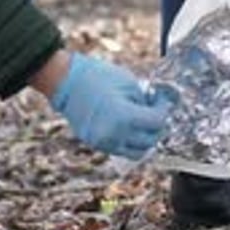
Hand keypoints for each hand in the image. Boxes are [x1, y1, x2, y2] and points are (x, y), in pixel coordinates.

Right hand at [49, 52, 171, 158]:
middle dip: (158, 125)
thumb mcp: (129, 84)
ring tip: (145, 122)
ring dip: (146, 138)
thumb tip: (160, 109)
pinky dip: (131, 142)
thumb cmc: (97, 76)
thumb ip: (147, 101)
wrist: (65, 81)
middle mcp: (114, 135)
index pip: (157, 122)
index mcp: (124, 117)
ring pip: (138, 152)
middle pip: (151, 140)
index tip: (163, 101)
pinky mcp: (97, 145)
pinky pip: (122, 150)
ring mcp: (104, 143)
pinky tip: (131, 126)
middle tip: (157, 110)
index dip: (164, 110)